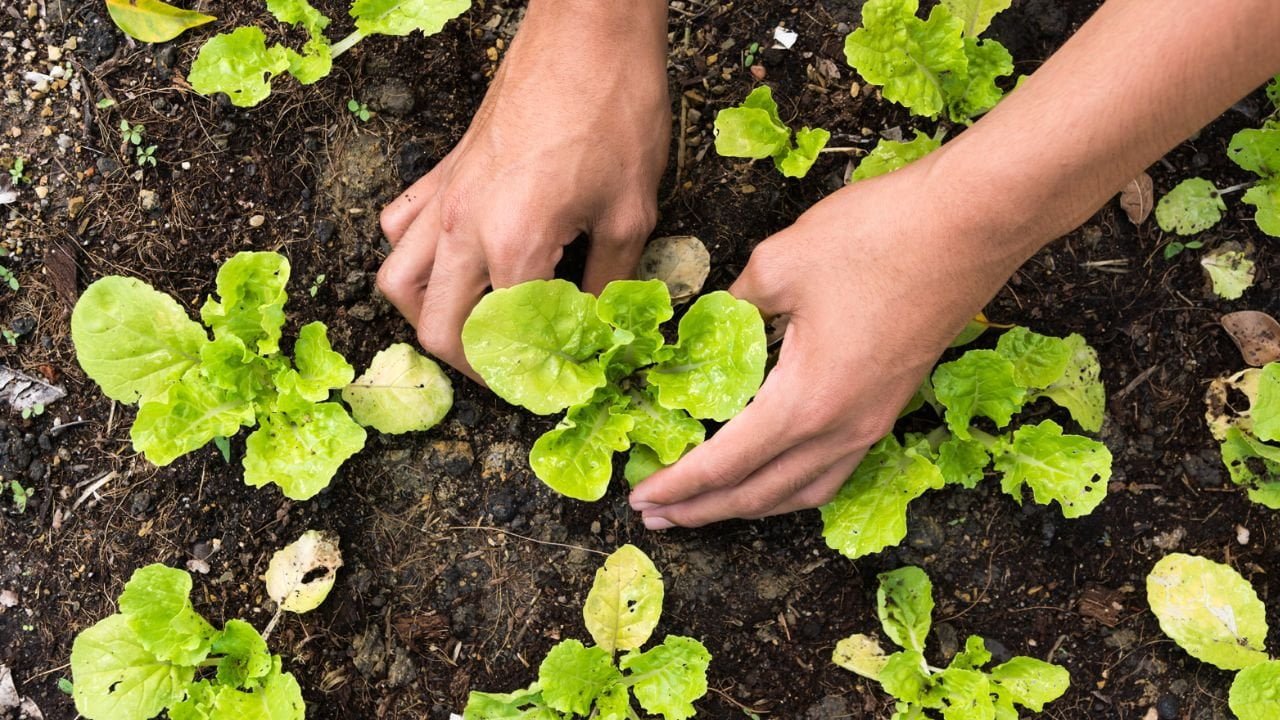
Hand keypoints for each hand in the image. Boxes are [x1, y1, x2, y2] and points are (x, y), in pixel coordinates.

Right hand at [377, 0, 669, 377]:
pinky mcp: (443, 170)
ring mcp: (445, 197)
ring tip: (472, 325)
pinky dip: (414, 257)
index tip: (556, 384)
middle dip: (471, 364)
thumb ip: (609, 284)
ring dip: (428, 316)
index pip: (503, 341)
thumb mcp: (631, 213)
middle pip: (436, 328)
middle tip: (512, 370)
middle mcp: (464, 228)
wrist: (588, 32)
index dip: (530, 376)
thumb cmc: (616, 112)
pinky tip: (453, 261)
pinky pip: (401, 227)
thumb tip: (598, 330)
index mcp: (514, 245)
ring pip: (397, 281)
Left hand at [629, 155, 1038, 527]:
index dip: (678, 485)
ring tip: (707, 506)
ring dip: (749, 505)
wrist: (973, 222)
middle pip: (760, 493)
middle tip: (656, 515)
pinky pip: (833, 470)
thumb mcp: (780, 263)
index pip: (725, 464)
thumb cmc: (878, 237)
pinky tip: (774, 474)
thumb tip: (708, 325)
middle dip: (703, 509)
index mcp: (806, 402)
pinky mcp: (891, 405)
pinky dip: (792, 486)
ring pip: (802, 491)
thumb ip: (733, 307)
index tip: (640, 498)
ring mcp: (873, 422)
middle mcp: (842, 429)